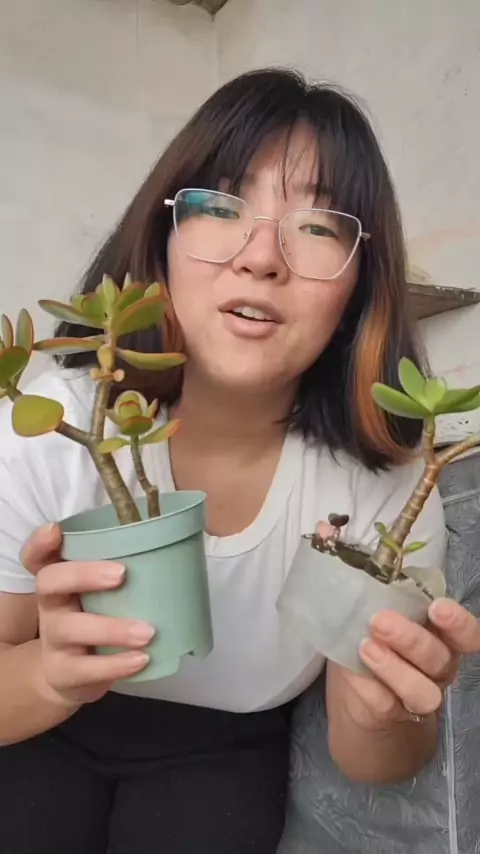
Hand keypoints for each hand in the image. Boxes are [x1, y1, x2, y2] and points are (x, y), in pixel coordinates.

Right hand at [21, 523, 153, 707]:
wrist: (68, 674)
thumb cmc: (94, 617)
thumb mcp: (99, 592)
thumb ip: (121, 567)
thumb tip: (172, 546)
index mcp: (59, 579)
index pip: (36, 555)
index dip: (40, 542)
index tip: (55, 530)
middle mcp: (50, 603)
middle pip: (49, 582)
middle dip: (84, 574)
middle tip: (122, 574)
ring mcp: (54, 638)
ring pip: (71, 628)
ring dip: (112, 629)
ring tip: (148, 632)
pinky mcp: (64, 671)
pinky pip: (86, 668)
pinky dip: (116, 665)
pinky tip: (142, 659)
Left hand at [316, 520, 477, 730]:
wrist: (363, 707)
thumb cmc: (371, 644)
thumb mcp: (362, 607)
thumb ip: (351, 570)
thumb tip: (324, 530)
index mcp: (437, 636)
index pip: (467, 634)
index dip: (458, 622)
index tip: (437, 607)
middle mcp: (436, 667)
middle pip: (440, 657)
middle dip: (412, 638)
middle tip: (380, 621)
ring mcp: (416, 696)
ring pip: (423, 690)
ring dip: (394, 669)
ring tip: (365, 648)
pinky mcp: (390, 716)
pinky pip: (386, 707)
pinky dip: (369, 690)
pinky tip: (352, 675)